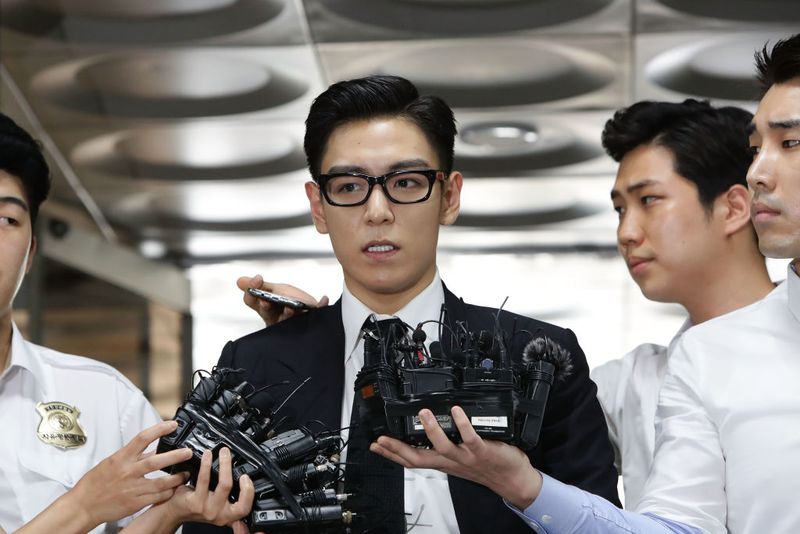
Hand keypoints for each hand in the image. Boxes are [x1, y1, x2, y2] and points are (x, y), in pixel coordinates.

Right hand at [67, 420, 192, 528]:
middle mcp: (127, 472)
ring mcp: (132, 488)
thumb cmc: (95, 483)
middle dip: (176, 455)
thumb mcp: (112, 462)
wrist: (83, 505)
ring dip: (177, 477)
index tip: (173, 424)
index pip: (143, 438)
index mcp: (121, 458)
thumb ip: (134, 456)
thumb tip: (153, 448)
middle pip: (156, 461)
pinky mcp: (135, 503)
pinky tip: (174, 489)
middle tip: (189, 452)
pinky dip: (168, 492)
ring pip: (161, 482)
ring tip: (186, 473)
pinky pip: (157, 497)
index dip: (160, 429)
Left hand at [162, 447, 254, 527]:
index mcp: (228, 515)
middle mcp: (219, 514)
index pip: (244, 508)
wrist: (176, 512)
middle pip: (232, 489)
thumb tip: (245, 481)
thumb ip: (232, 500)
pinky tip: (207, 456)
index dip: (248, 492)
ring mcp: (207, 508)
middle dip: (231, 467)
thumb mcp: (219, 507)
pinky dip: (207, 464)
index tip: (246, 477)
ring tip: (222, 452)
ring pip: (223, 483)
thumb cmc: (198, 506)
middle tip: (228, 453)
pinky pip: (204, 479)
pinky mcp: (195, 502)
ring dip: (224, 463)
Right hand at [237, 274, 328, 325]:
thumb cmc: (291, 303)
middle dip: (267, 306)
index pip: (253, 302)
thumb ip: (262, 286)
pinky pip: (315, 315)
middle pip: (267, 312)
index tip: (257, 280)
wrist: (311, 314)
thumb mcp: (276, 291)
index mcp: (266, 309)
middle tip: (266, 301)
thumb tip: (239, 281)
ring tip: (292, 307)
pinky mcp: (308, 324)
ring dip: (288, 313)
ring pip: (286, 320)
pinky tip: (324, 299)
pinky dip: (320, 306)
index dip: (252, 292)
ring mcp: (291, 324)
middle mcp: (276, 318)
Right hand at [370, 406, 541, 509]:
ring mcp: (466, 457)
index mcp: (444, 463)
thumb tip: (431, 430)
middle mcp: (451, 461)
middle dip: (398, 449)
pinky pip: (471, 438)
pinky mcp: (482, 450)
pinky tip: (456, 411)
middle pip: (419, 458)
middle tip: (383, 437)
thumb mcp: (459, 461)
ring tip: (422, 413)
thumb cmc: (488, 469)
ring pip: (442, 447)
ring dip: (430, 430)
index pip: (413, 460)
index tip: (377, 444)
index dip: (392, 454)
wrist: (513, 481)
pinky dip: (463, 424)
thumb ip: (444, 447)